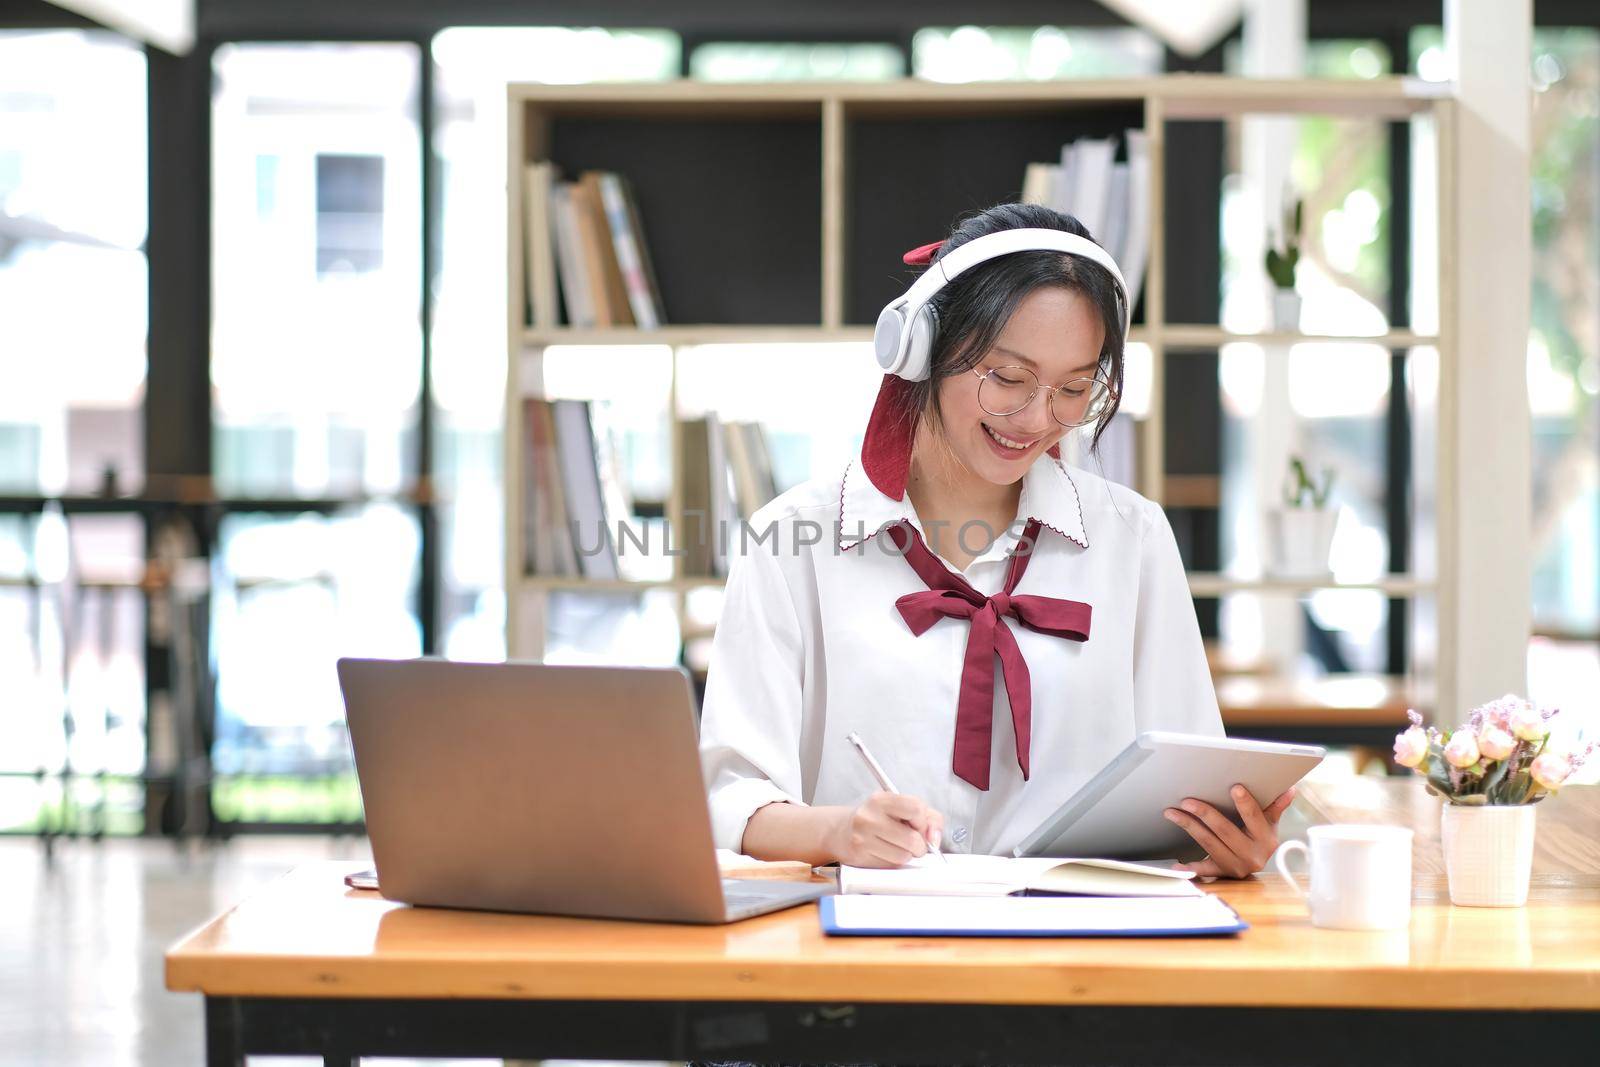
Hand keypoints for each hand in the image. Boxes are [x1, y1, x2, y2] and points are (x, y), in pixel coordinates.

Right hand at [829, 791, 945, 867]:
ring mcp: (862, 838)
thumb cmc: (878, 818)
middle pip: (912, 839)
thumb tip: (934, 838)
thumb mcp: (903, 808)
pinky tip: (884, 852)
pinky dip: (893, 862)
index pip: (916, 808)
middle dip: (919, 845)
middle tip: (912, 841)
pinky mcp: (860, 856)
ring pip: (903, 856)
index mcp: (881, 799)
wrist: (842, 830)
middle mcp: (869, 816)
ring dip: (906, 855)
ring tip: (896, 846)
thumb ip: (929, 818)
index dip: (923, 821)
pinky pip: (890, 866)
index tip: (918, 825)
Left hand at [1165, 785, 1295, 879]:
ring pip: (1209, 843)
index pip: (1254, 818)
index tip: (1234, 787)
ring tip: (1172, 813)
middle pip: (1225, 830)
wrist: (1254, 864)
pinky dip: (1190, 868)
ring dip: (1189, 826)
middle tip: (1187, 801)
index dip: (1245, 803)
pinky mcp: (1222, 873)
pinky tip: (1177, 864)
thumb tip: (1290, 789)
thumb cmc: (1260, 837)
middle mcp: (1252, 855)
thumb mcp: (1270, 823)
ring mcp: (1236, 866)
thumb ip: (1276, 806)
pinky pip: (1205, 870)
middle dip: (1205, 813)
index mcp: (1266, 839)